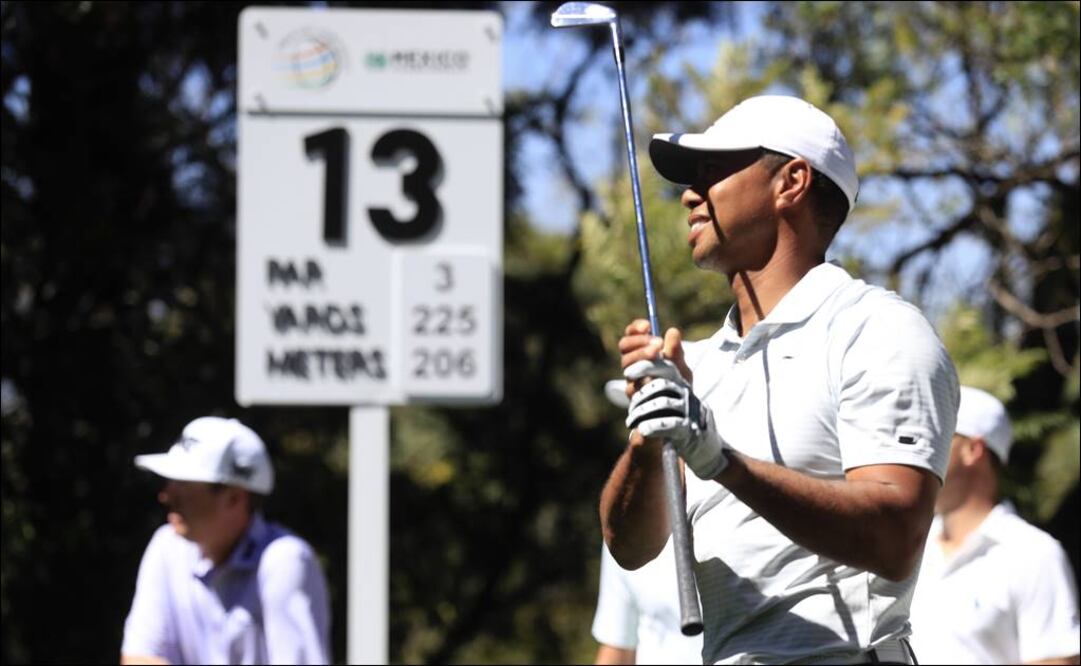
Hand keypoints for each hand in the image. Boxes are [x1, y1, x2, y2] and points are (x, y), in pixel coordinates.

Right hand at [618, 321, 692, 399]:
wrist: (680, 408)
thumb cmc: (678, 382)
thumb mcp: (681, 365)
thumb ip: (676, 351)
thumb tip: (672, 332)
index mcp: (641, 352)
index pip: (631, 335)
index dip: (636, 328)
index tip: (648, 326)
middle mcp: (633, 365)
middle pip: (624, 347)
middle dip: (639, 342)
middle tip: (657, 342)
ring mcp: (632, 379)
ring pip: (627, 363)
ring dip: (641, 356)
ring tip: (658, 355)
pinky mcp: (633, 395)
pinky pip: (633, 384)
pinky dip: (644, 377)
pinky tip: (655, 376)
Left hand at [624, 360, 728, 479]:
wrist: (706, 452)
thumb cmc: (682, 427)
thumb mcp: (672, 405)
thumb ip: (656, 393)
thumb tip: (633, 383)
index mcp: (681, 385)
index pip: (665, 367)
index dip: (645, 367)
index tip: (628, 374)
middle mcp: (687, 394)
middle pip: (659, 385)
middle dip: (639, 396)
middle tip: (630, 411)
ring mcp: (691, 411)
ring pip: (662, 403)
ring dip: (641, 412)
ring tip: (632, 423)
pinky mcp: (691, 429)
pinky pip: (669, 423)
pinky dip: (652, 426)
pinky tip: (643, 430)